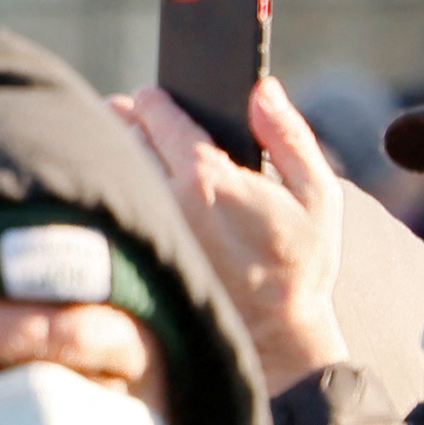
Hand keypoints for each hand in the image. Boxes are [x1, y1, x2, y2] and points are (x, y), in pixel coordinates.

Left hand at [125, 79, 348, 389]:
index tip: (154, 97)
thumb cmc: (300, 264)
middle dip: (126, 120)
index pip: (158, 114)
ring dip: (113, 153)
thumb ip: (289, 135)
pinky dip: (109, 189)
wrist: (273, 336)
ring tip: (126, 148)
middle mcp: (162, 199)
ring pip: (109, 169)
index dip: (153, 100)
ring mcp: (140, 227)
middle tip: (131, 115)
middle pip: (121, 135)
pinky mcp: (128, 253)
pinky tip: (120, 188)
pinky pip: (105, 205)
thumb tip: (261, 88)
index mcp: (206, 178)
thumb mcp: (317, 194)